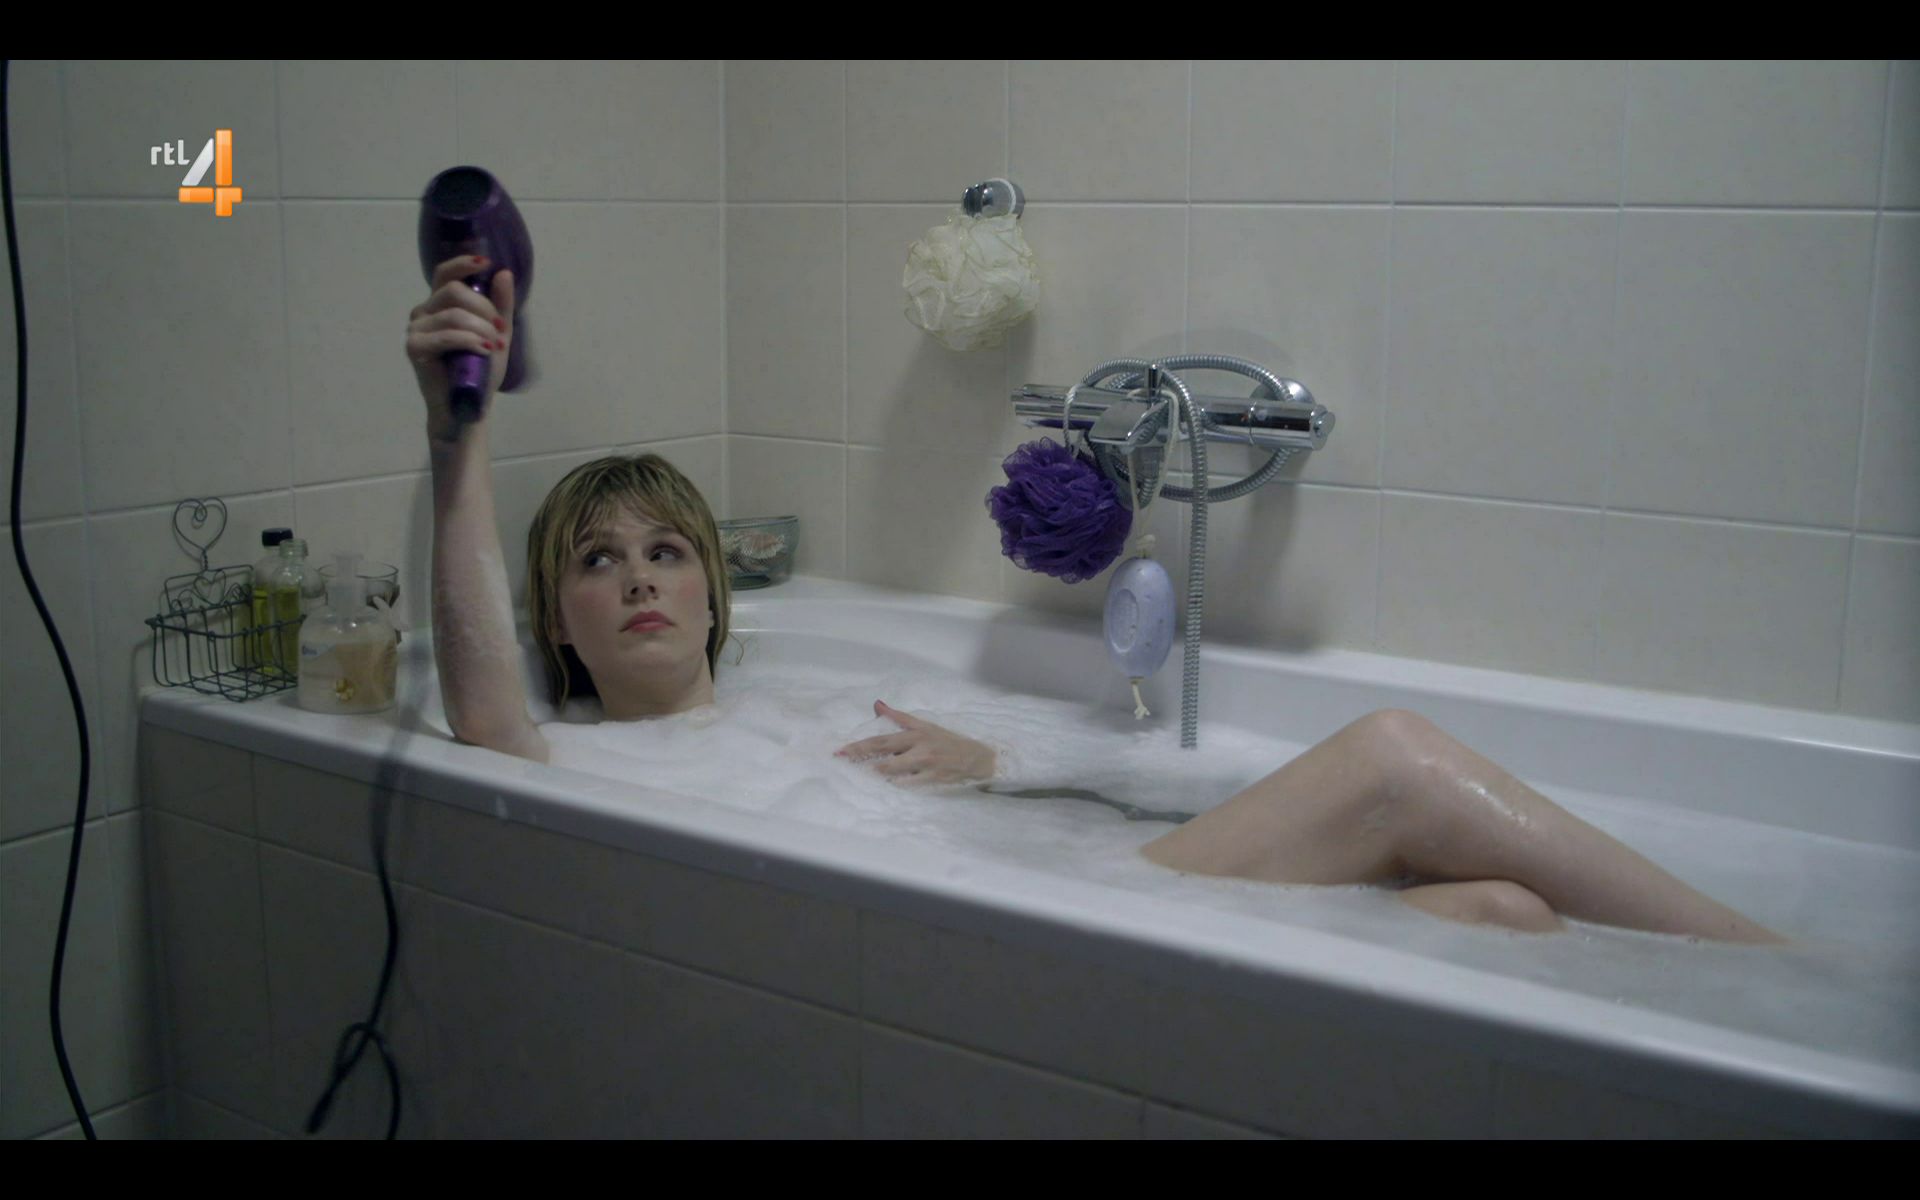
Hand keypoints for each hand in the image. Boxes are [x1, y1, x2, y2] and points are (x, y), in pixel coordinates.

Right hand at [407, 255, 515, 440]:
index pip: (445, 274)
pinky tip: (483, 350)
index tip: (486, 263)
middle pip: (454, 292)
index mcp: (440, 304)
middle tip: (500, 330)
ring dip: (481, 329)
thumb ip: (501, 305)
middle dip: (484, 309)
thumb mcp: (497, 333)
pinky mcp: (414, 347)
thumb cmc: (479, 369)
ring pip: (453, 314)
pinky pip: (446, 335)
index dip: (463, 264)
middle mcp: (424, 312)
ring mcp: (416, 328)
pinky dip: (469, 341)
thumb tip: (504, 273)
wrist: (468, 403)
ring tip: (494, 346)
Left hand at [836, 700, 996, 786]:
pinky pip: (908, 785)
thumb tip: (877, 705)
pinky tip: (883, 788)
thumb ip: (899, 718)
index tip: (840, 749)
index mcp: (915, 733)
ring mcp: (926, 764)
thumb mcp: (924, 725)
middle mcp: (919, 747)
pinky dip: (895, 785)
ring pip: (893, 770)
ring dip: (875, 773)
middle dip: (860, 756)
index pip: (882, 738)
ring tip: (860, 775)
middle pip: (883, 752)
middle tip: (841, 760)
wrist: (977, 758)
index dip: (860, 744)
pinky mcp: (933, 779)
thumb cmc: (947, 741)